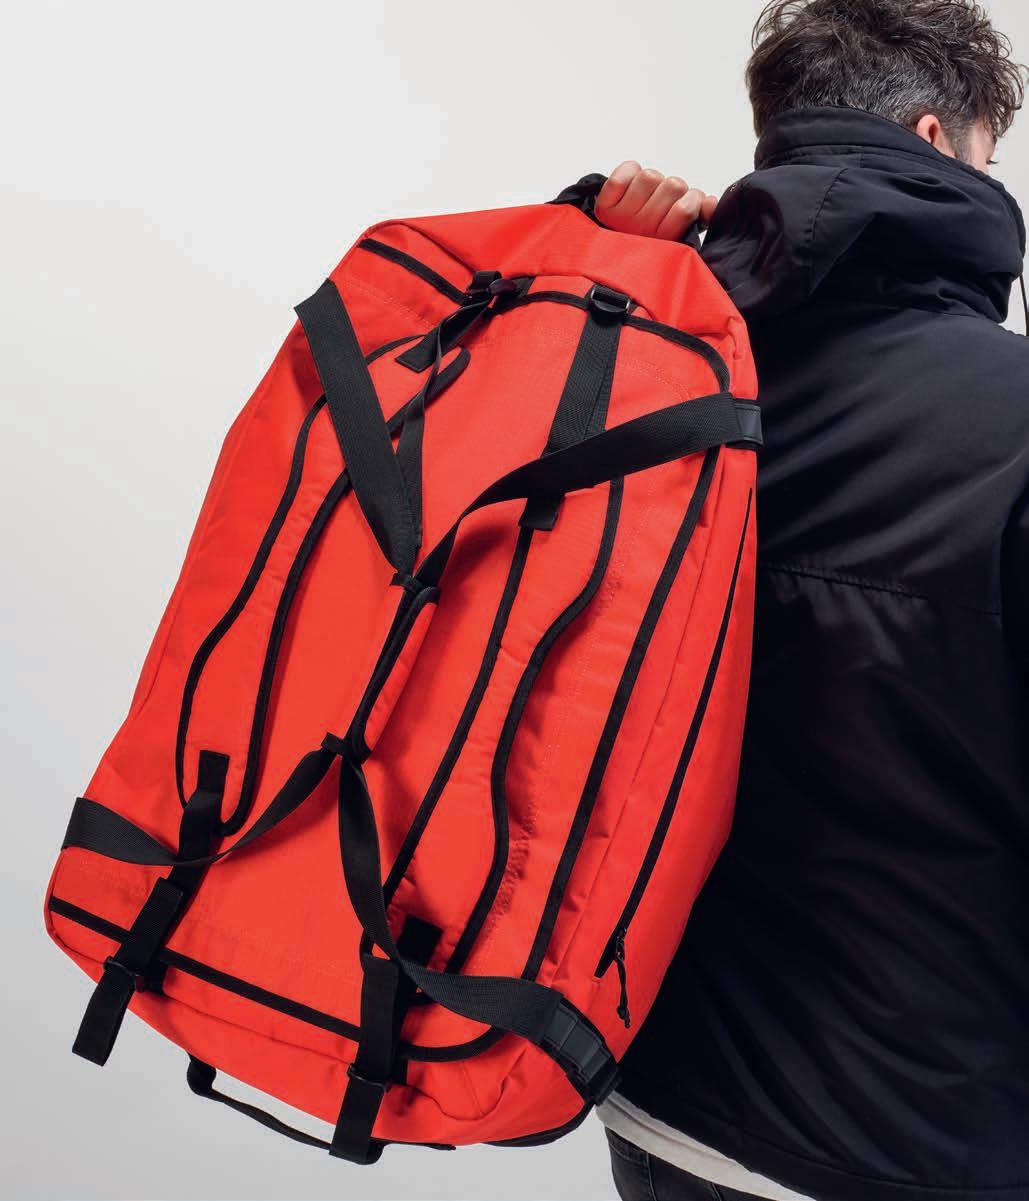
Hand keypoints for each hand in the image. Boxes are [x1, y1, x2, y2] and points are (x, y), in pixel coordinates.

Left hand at [595, 162, 717, 240]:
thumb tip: (711, 202)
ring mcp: (622, 219)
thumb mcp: (684, 233)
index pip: (686, 209)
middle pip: (673, 186)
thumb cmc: (654, 238)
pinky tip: (631, 185)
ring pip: (650, 176)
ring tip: (648, 195)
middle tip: (664, 201)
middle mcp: (643, 231)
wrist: (615, 248)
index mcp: (665, 240)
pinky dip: (630, 171)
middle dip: (673, 190)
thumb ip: (701, 218)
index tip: (686, 205)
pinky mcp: (605, 206)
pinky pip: (626, 172)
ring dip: (653, 181)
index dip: (691, 199)